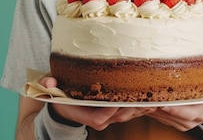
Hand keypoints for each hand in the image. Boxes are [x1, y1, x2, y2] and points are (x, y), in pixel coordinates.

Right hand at [39, 77, 155, 130]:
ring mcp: (108, 119)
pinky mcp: (114, 115)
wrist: (64, 111)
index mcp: (86, 115)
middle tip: (147, 96)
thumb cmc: (60, 98)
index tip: (126, 97)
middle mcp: (99, 120)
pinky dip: (140, 107)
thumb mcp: (52, 91)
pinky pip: (129, 113)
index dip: (114, 108)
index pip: (103, 115)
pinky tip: (151, 99)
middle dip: (134, 107)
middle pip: (119, 115)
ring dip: (140, 108)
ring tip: (154, 97)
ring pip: (127, 116)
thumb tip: (48, 82)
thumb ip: (49, 86)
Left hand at [146, 77, 202, 130]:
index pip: (186, 112)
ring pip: (162, 116)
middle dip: (154, 107)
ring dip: (149, 108)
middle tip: (141, 96)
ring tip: (137, 97)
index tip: (161, 102)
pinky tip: (142, 101)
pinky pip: (160, 117)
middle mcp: (190, 120)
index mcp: (202, 111)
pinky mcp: (174, 122)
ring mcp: (182, 123)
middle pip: (169, 114)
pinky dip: (150, 110)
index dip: (173, 108)